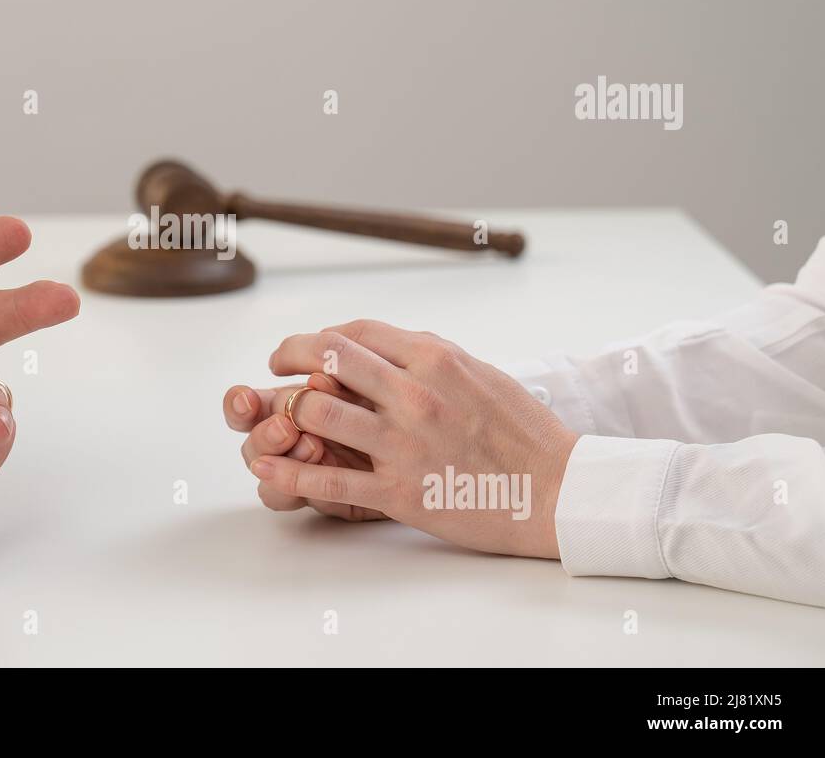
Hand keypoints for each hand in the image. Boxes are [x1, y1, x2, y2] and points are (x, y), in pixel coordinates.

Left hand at [235, 320, 578, 558]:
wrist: (560, 493)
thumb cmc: (525, 432)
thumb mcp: (482, 373)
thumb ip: (431, 356)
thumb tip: (389, 341)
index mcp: (436, 360)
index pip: (358, 332)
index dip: (320, 336)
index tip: (304, 348)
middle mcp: (415, 395)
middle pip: (328, 360)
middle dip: (291, 358)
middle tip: (278, 368)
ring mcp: (404, 445)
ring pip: (318, 414)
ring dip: (288, 413)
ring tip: (280, 417)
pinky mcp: (400, 492)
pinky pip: (328, 481)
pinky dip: (288, 473)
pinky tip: (264, 469)